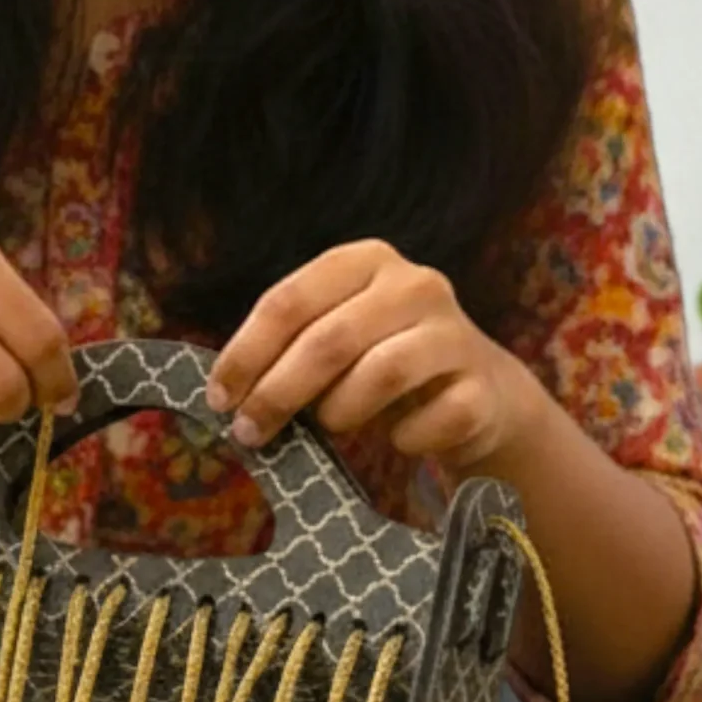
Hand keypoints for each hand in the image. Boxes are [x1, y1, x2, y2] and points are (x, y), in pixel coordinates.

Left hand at [203, 239, 545, 477]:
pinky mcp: (482, 386)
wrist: (479, 391)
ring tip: (330, 428)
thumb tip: (226, 393)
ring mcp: (455, 333)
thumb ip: (288, 349)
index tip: (219, 397)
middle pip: (329, 339)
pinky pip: (430, 420)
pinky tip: (399, 440)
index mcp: (366, 261)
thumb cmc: (384, 362)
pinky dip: (404, 439)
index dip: (246, 352)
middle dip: (278, 391)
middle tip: (250, 432)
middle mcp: (415, 285)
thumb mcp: (336, 338)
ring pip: (382, 373)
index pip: (289, 300)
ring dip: (340, 411)